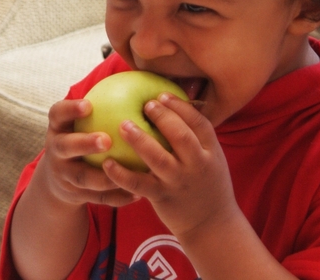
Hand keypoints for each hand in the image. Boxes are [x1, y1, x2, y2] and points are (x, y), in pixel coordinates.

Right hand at [32, 98, 139, 209]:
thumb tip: (140, 83)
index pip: (57, 114)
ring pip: (81, 177)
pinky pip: (96, 198)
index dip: (70, 109)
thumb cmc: (82, 135)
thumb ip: (103, 105)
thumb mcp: (81, 122)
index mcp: (58, 127)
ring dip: (103, 177)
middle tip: (107, 140)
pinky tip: (137, 195)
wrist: (59, 177)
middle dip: (84, 144)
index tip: (89, 105)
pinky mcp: (75, 195)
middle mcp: (56, 150)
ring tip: (125, 172)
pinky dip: (116, 197)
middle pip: (66, 147)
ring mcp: (64, 174)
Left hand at [102, 94, 238, 242]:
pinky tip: (107, 163)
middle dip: (162, 116)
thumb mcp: (212, 159)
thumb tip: (173, 109)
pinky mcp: (162, 197)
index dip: (181, 107)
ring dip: (139, 140)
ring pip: (158, 158)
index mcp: (211, 152)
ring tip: (122, 125)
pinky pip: (138, 183)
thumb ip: (197, 139)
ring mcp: (179, 182)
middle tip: (145, 104)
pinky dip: (121, 173)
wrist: (212, 225)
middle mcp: (196, 165)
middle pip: (180, 135)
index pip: (199, 123)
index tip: (163, 95)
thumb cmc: (208, 185)